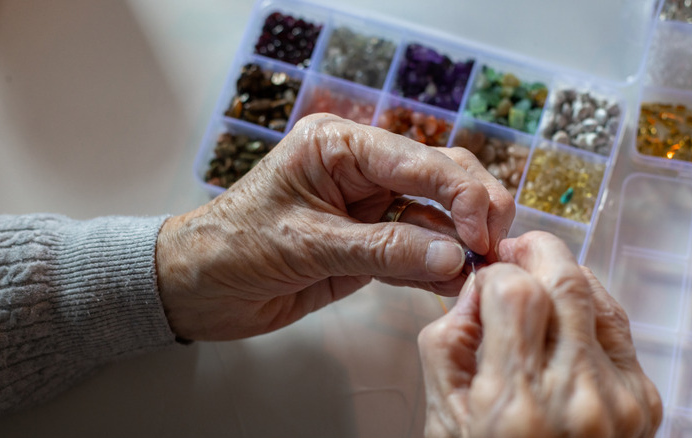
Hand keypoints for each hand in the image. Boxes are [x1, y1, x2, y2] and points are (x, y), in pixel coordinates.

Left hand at [156, 114, 514, 340]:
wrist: (198, 289)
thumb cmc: (234, 249)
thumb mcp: (307, 244)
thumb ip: (383, 250)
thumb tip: (454, 258)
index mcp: (340, 146)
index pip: (419, 160)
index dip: (462, 194)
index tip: (483, 236)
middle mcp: (362, 169)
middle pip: (442, 177)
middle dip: (474, 211)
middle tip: (493, 252)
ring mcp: (370, 206)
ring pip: (437, 216)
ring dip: (459, 245)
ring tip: (478, 274)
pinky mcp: (372, 242)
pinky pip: (418, 249)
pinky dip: (437, 267)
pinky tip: (451, 282)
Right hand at [418, 231, 662, 436]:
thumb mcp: (443, 412)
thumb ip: (449, 338)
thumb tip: (480, 287)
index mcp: (516, 406)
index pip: (516, 292)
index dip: (495, 273)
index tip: (484, 282)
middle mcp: (577, 401)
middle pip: (566, 279)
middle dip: (536, 250)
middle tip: (515, 252)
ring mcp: (620, 401)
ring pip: (597, 294)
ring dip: (564, 273)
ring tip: (538, 280)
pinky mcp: (644, 402)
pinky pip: (616, 326)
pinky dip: (588, 306)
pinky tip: (566, 314)